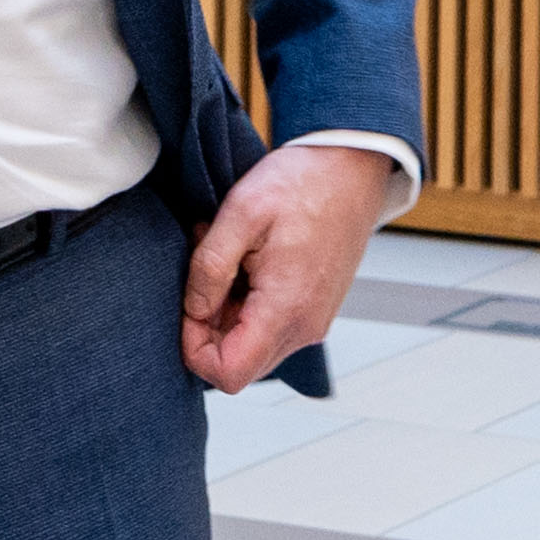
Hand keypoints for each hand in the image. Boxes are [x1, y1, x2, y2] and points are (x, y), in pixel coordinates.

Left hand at [184, 143, 393, 392]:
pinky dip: (249, 305)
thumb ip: (210, 268)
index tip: (188, 307)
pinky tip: (248, 263)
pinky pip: (272, 327)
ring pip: (254, 347)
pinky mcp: (316, 308)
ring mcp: (314, 320)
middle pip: (240, 365)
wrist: (351, 166)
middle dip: (209, 330)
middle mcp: (306, 326)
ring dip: (228, 314)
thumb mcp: (241, 213)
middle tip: (206, 276)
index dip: (194, 349)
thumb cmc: (303, 182)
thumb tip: (194, 309)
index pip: (229, 373)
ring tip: (229, 262)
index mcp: (286, 308)